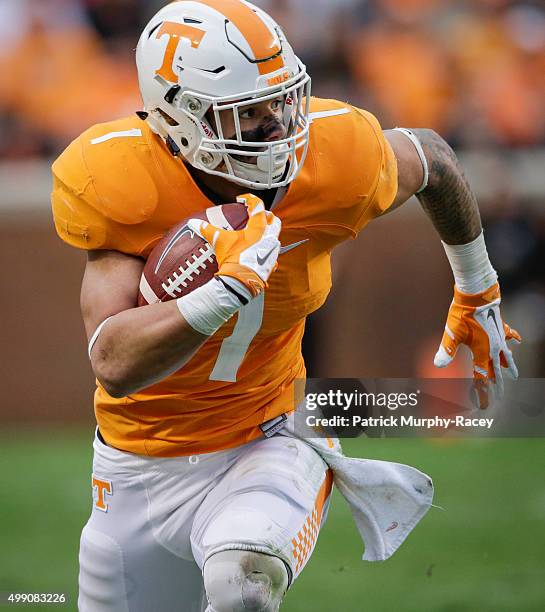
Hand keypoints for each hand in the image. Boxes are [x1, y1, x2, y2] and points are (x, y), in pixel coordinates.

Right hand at [187, 194, 280, 297]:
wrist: (241, 282)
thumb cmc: (234, 260)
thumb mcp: (219, 242)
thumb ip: (207, 230)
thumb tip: (194, 223)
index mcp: (259, 228)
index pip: (259, 207)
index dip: (250, 200)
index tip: (243, 200)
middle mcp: (269, 237)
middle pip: (273, 220)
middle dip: (265, 216)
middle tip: (255, 216)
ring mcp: (272, 251)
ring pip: (274, 236)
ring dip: (267, 232)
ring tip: (256, 234)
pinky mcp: (271, 263)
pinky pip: (272, 253)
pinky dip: (265, 250)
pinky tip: (258, 252)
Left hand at [434, 283, 520, 407]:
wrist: (476, 294)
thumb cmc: (462, 314)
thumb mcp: (452, 333)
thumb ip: (446, 350)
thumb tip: (437, 365)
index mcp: (482, 352)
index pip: (482, 377)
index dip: (482, 392)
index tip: (482, 405)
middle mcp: (494, 347)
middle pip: (496, 370)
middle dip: (497, 385)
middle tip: (500, 398)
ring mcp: (499, 337)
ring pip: (506, 356)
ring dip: (508, 366)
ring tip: (514, 375)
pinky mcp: (500, 326)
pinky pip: (509, 335)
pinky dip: (513, 339)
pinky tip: (517, 341)